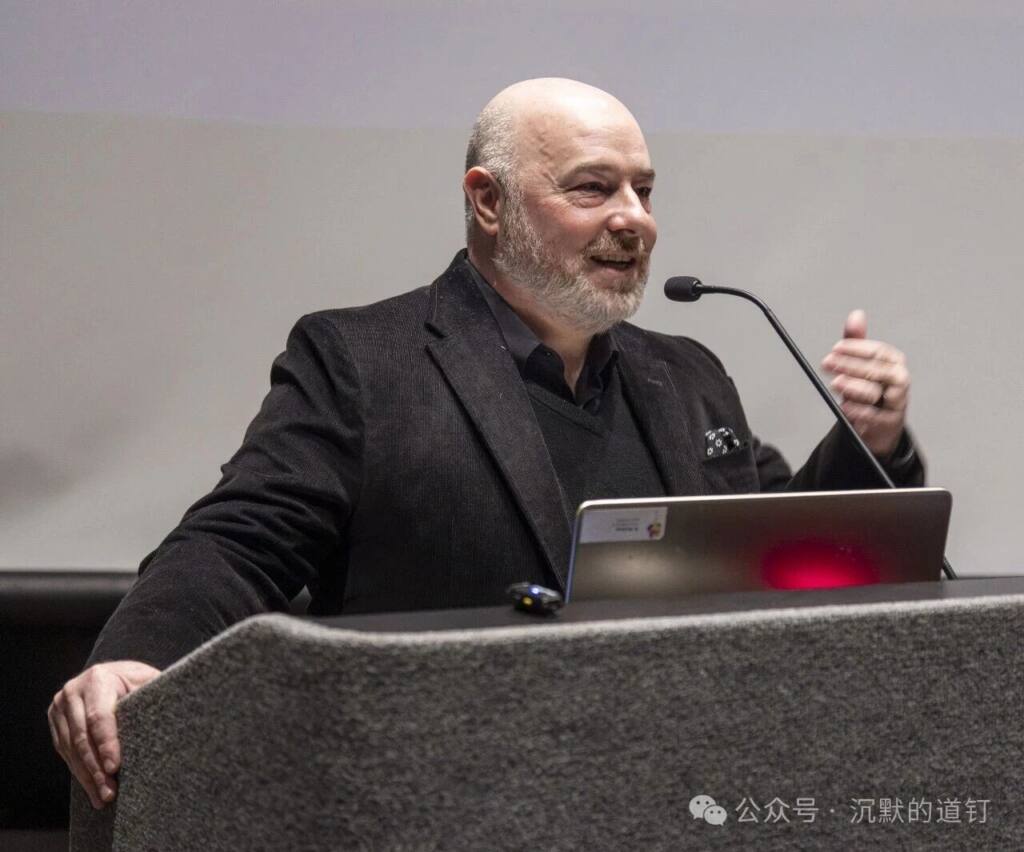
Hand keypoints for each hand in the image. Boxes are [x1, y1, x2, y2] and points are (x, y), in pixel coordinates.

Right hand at [48, 660, 160, 808]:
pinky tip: (92, 790)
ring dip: (87, 777)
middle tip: (110, 792)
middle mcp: (72, 692)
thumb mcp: (147, 681)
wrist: (115, 675)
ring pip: (71, 749)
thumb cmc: (138, 680)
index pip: (99, 717)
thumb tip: (171, 712)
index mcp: (97, 679)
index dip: (107, 744)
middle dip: (96, 768)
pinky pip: (65, 753)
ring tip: (104, 798)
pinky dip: (80, 773)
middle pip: (82, 737)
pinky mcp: (56, 723)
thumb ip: (152, 693)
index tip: (115, 767)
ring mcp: (59, 708)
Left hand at [820, 309, 908, 457]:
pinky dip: (858, 411)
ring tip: (835, 383)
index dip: (856, 348)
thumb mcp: (862, 364)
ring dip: (853, 387)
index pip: (878, 351)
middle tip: (827, 363)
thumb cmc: (871, 388)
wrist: (880, 424)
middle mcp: (899, 380)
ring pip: (873, 392)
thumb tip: (856, 315)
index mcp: (894, 362)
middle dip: (849, 365)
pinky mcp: (890, 422)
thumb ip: (857, 341)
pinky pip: (874, 416)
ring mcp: (897, 402)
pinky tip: (844, 407)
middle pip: (875, 370)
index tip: (835, 348)